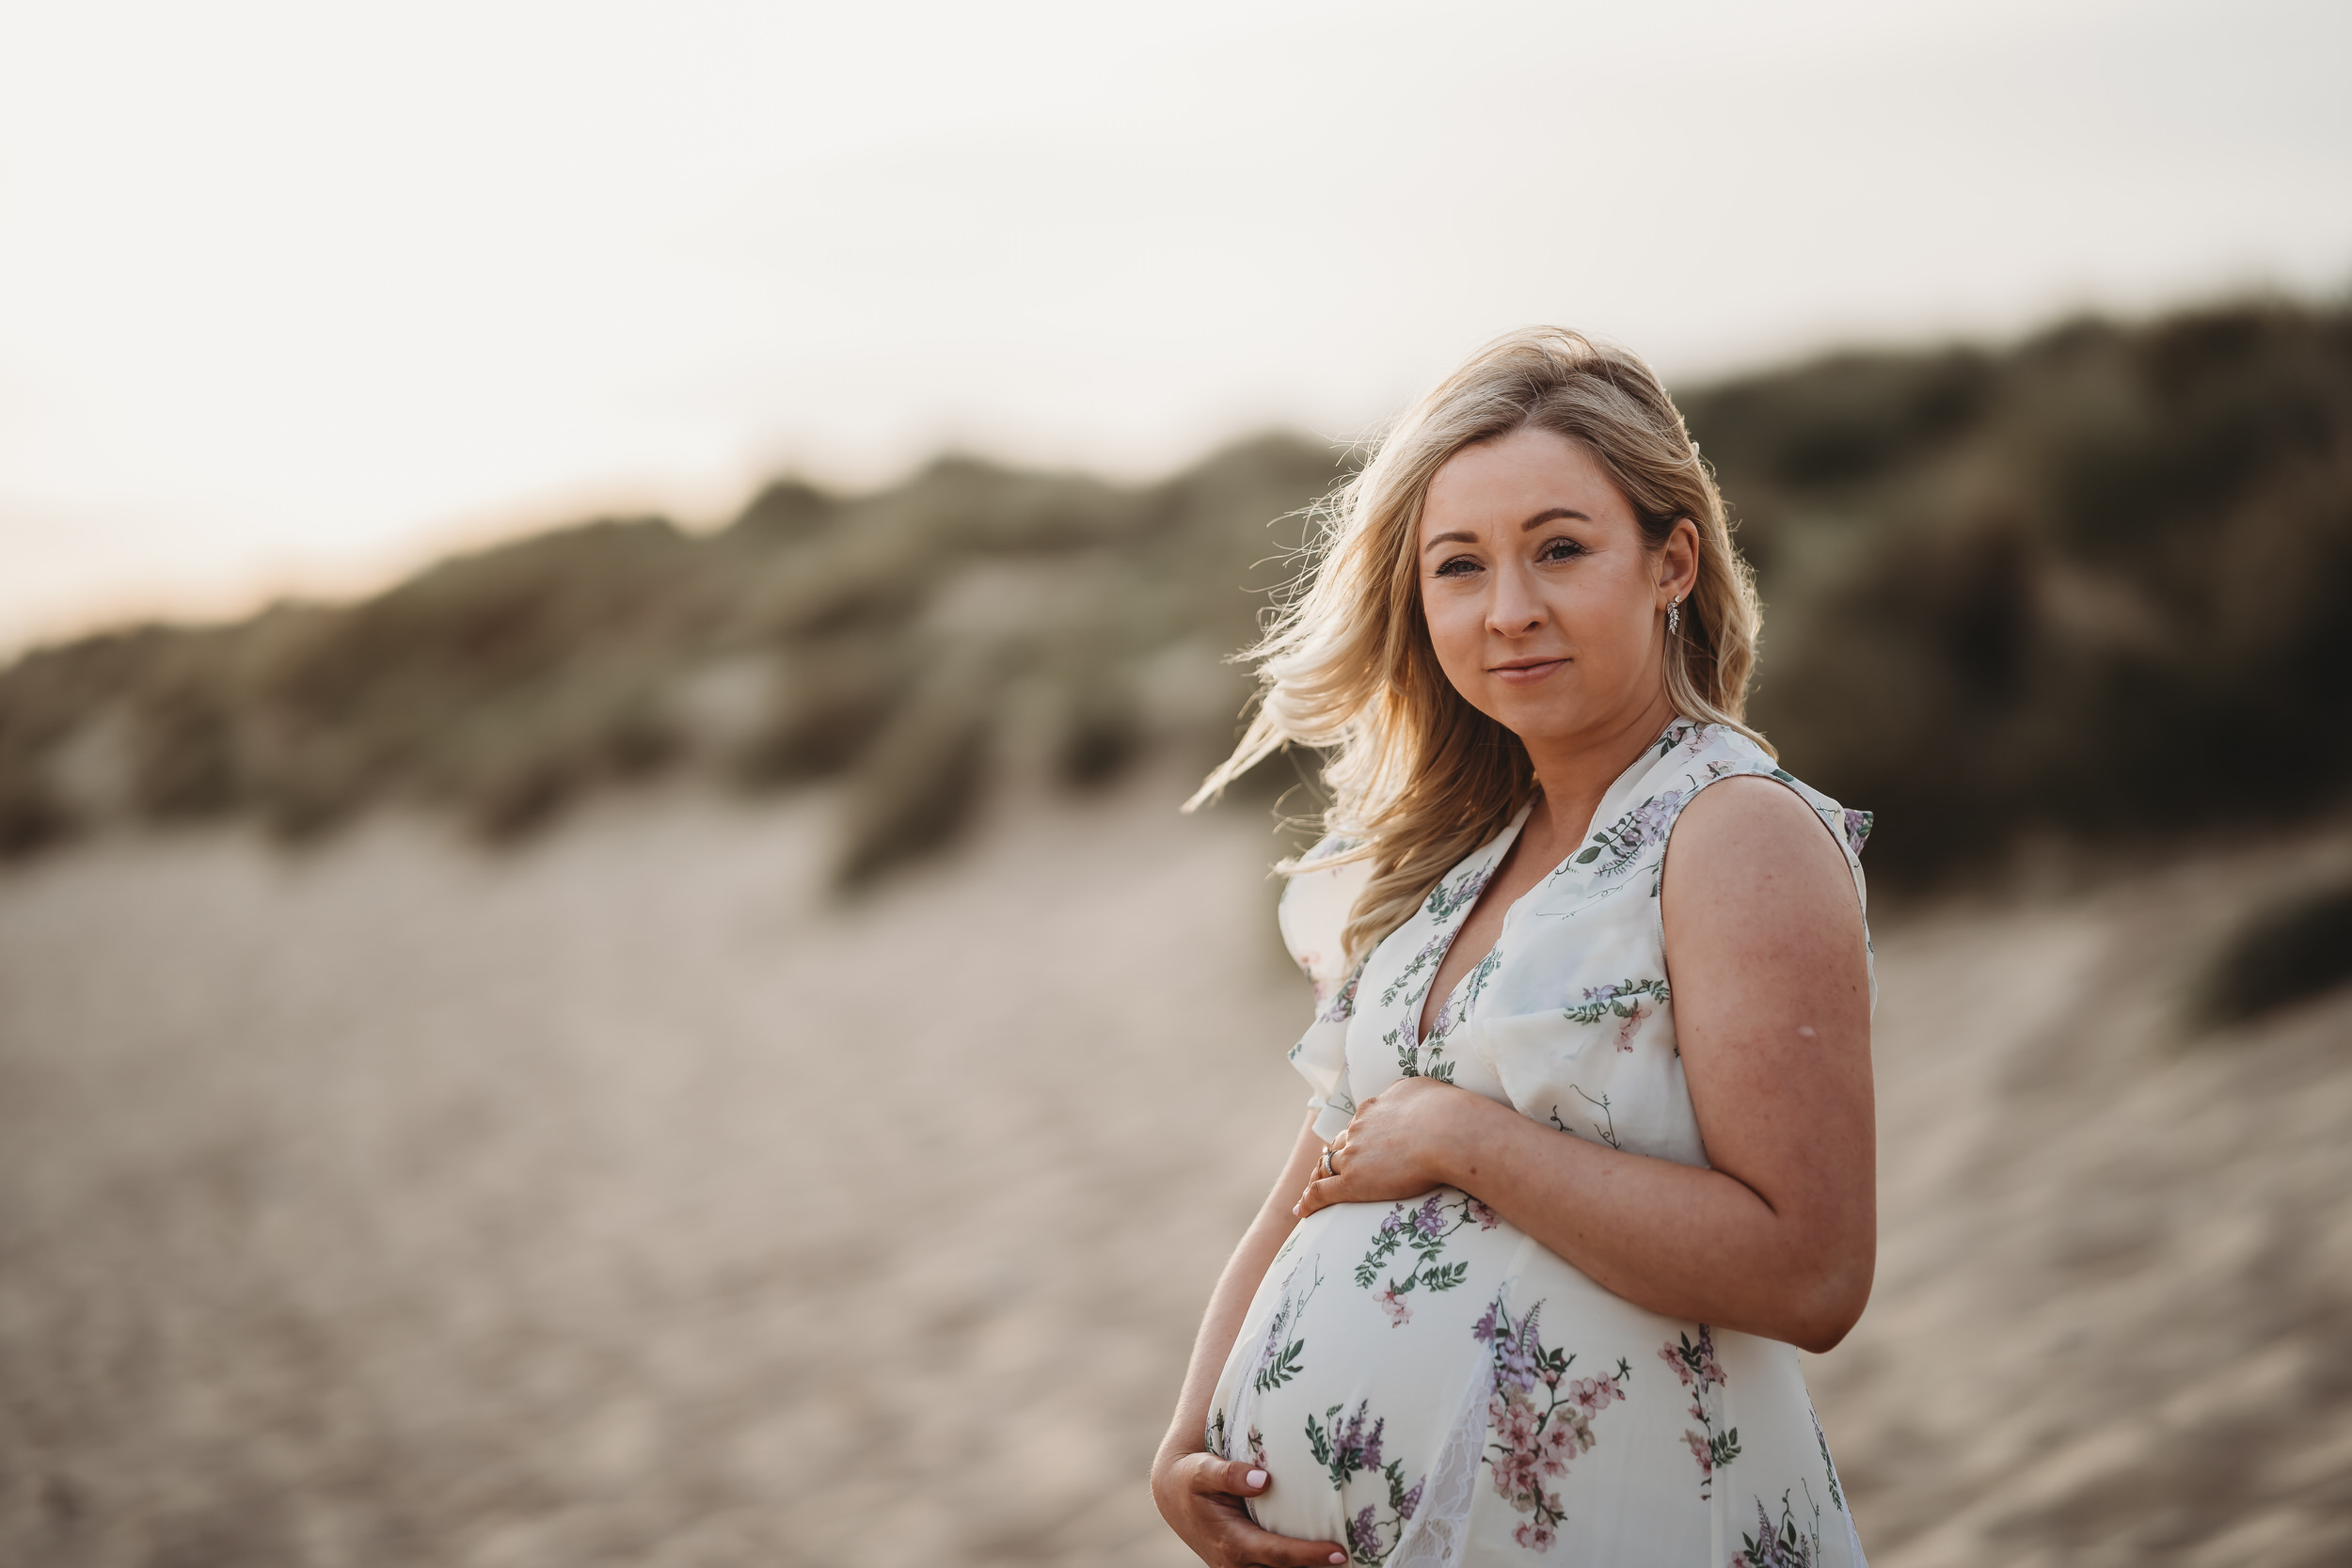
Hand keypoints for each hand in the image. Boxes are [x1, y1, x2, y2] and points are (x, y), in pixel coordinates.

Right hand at [1150, 1449, 1348, 1566]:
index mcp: (1231, 1543)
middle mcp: (1238, 1563)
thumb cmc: (1191, 1479)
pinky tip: (1324, 1559)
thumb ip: (1228, 1474)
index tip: (1340, 1552)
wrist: (1174, 1495)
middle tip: (1354, 1557)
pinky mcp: (1247, 1565)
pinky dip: (1297, 1565)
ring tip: (1346, 1560)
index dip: (1309, 1556)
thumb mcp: (1202, 1471)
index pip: (1278, 1554)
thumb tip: (1263, 1481)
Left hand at [1295, 1076, 1482, 1218]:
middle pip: (1339, 1144)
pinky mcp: (1354, 1182)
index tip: (1357, 1144)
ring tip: (1315, 1188)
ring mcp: (1354, 1156)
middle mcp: (1359, 1129)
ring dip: (1320, 1176)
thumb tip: (1406, 1092)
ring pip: (1327, 1167)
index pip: (1358, 1124)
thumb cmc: (1446, 1112)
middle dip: (1335, 1155)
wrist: (1448, 1133)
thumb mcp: (1422, 1089)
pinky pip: (1322, 1192)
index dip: (1356, 1136)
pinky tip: (1301, 1210)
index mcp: (1374, 1108)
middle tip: (1333, 1167)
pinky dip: (1310, 1201)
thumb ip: (1408, 1093)